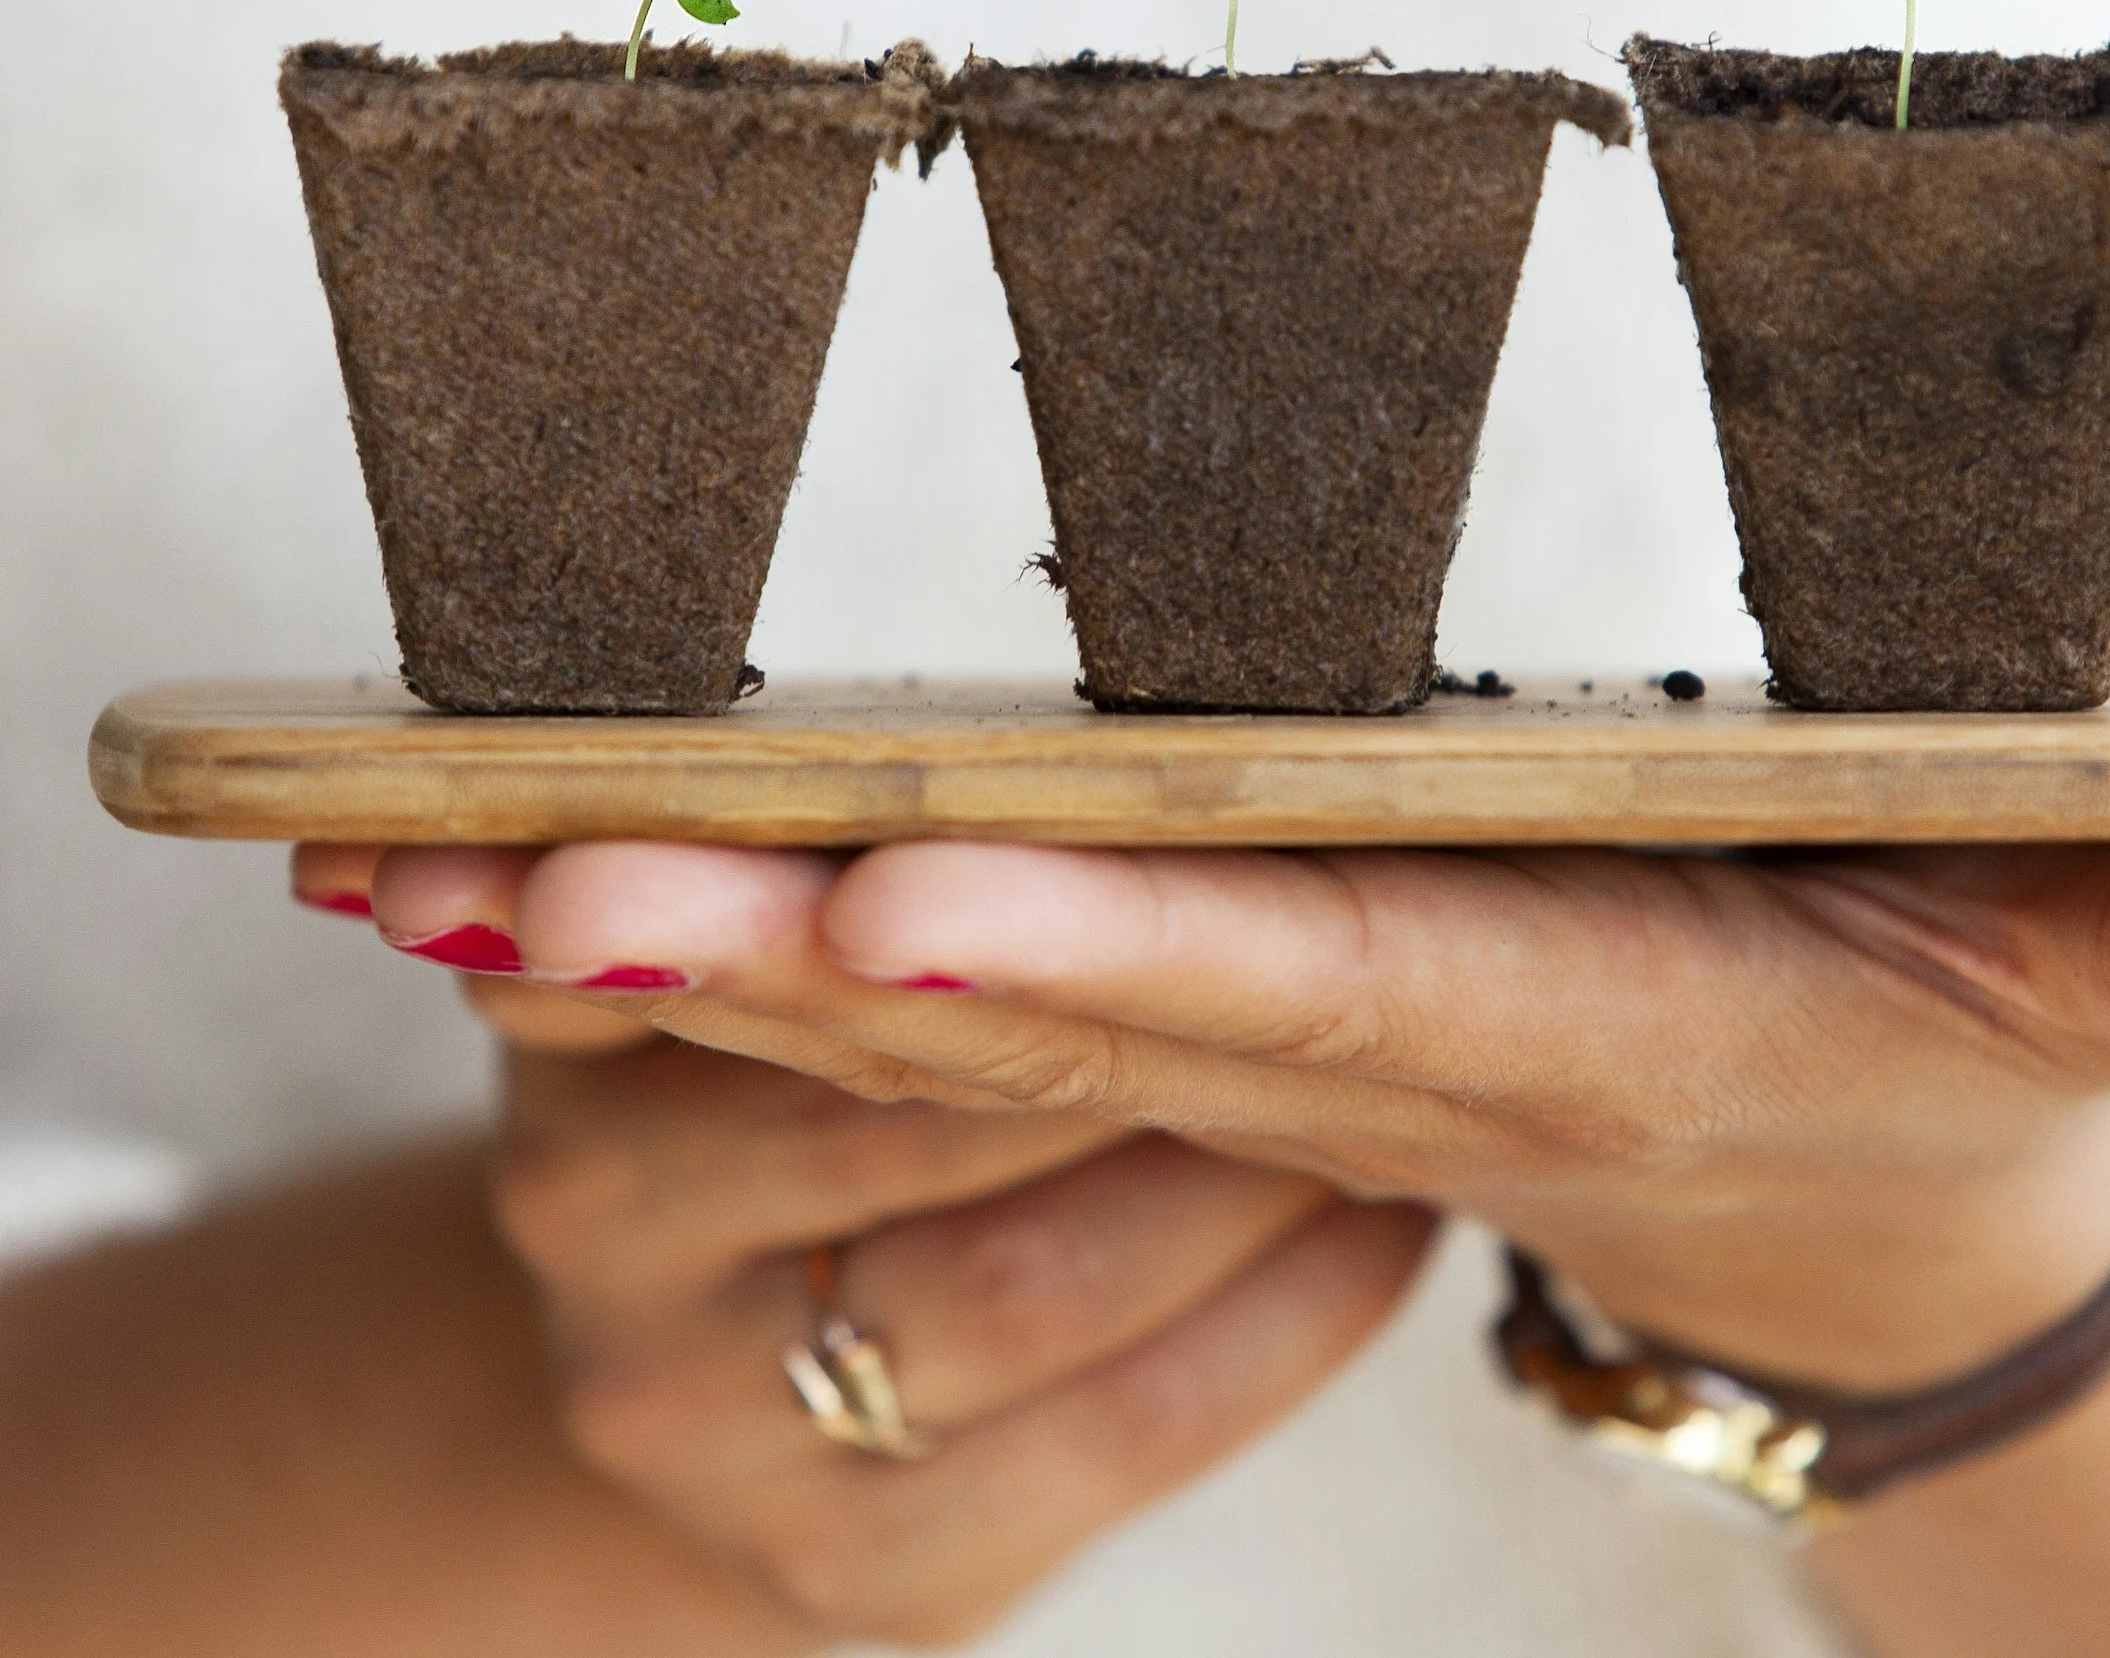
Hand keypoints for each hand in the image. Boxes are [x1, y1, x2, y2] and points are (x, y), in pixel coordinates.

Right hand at [293, 846, 1430, 1647]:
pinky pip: (1128, 1428)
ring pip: (1038, 1278)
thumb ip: (775, 842)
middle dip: (1139, 1016)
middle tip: (1337, 909)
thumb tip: (920, 687)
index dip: (896, 903)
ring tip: (1396, 1075)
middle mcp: (592, 1218)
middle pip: (910, 1103)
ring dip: (1246, 1172)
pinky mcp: (857, 1568)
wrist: (709, 1372)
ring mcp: (706, 1423)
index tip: (1038, 853)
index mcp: (569, 1008)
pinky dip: (1286, 1319)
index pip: (751, 929)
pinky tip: (1390, 1228)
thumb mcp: (739, 932)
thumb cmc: (781, 1080)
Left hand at [347, 831, 2109, 1395]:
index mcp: (1524, 1021)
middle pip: (1038, 1007)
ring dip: (702, 965)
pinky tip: (529, 897)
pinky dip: (728, 958)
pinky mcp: (1160, 1020)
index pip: (1298, 991)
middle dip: (796, 959)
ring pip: (935, 1018)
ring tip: (462, 875)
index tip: (919, 900)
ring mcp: (1217, 1051)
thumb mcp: (2052, 984)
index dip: (1115, 955)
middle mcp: (1331, 1052)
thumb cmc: (1897, 1034)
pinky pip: (912, 1007)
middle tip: (550, 875)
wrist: (1800, 1168)